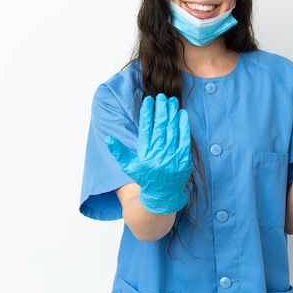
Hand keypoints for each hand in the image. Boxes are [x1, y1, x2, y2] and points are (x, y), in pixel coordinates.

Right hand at [105, 93, 192, 213]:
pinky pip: (184, 138)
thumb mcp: (128, 166)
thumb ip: (118, 151)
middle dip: (161, 108)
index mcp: (145, 152)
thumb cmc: (145, 178)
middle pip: (160, 125)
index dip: (147, 112)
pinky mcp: (183, 158)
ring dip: (172, 113)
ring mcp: (172, 156)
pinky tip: (182, 114)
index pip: (146, 127)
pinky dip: (184, 125)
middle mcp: (158, 153)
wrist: (162, 196)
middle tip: (161, 96)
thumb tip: (108, 138)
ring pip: (172, 129)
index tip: (148, 100)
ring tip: (171, 100)